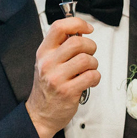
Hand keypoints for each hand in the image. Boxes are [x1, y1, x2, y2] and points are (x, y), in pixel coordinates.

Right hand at [25, 17, 99, 137]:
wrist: (41, 114)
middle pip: (77, 42)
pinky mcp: (68, 92)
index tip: (87, 29)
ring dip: (93, 64)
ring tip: (88, 70)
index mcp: (43, 52)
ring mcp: (57, 78)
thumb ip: (61, 47)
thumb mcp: (47, 62)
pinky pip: (91, 76)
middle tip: (89, 54)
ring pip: (86, 59)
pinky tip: (88, 81)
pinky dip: (95, 77)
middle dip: (90, 46)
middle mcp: (48, 63)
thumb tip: (81, 31)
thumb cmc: (48, 87)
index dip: (77, 23)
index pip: (59, 27)